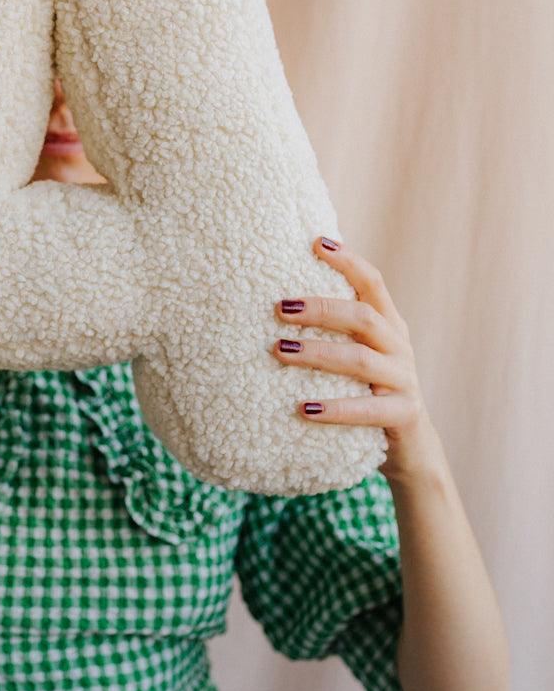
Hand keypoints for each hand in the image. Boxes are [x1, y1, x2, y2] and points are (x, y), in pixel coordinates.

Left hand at [270, 235, 446, 485]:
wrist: (411, 448)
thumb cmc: (368, 392)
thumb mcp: (358, 356)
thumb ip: (336, 330)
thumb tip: (279, 299)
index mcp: (388, 326)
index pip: (373, 283)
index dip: (348, 261)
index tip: (316, 242)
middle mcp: (399, 347)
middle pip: (363, 317)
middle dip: (321, 308)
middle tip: (279, 307)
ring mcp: (404, 381)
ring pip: (360, 360)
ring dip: (318, 354)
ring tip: (280, 351)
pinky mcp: (404, 415)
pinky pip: (367, 410)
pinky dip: (335, 408)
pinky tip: (304, 408)